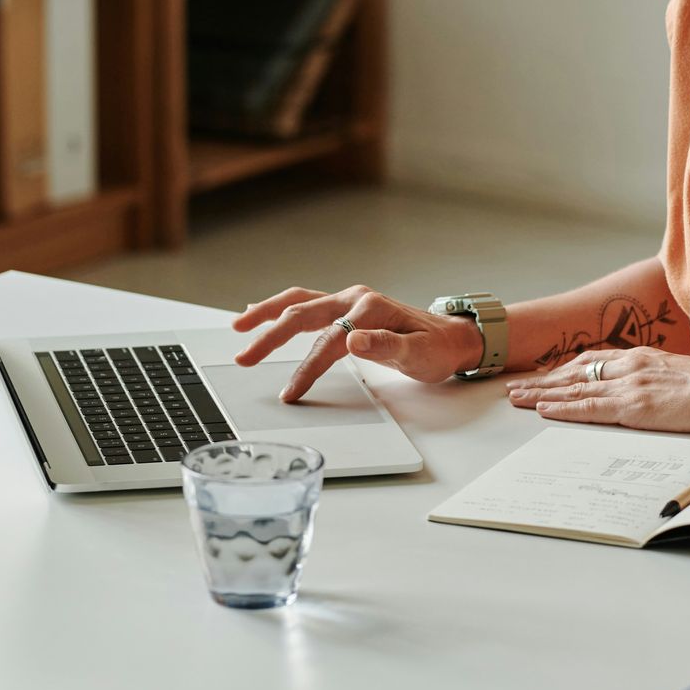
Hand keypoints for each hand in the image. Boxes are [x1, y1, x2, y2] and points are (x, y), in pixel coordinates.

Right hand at [232, 285, 485, 401]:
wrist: (451, 337)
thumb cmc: (436, 348)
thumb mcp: (419, 353)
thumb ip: (386, 346)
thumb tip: (354, 341)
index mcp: (370, 307)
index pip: (329, 340)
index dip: (307, 368)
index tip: (290, 392)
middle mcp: (355, 298)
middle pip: (303, 313)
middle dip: (270, 335)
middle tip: (244, 357)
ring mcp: (349, 300)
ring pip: (299, 301)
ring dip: (267, 313)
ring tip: (239, 326)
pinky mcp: (346, 307)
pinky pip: (307, 303)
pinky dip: (282, 308)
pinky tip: (262, 312)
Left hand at [504, 347, 689, 434]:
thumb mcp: (680, 373)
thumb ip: (657, 378)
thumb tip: (648, 392)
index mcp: (642, 357)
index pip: (592, 360)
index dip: (563, 369)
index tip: (544, 376)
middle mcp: (631, 365)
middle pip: (575, 372)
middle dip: (543, 380)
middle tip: (516, 387)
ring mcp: (631, 385)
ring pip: (575, 389)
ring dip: (542, 394)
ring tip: (517, 400)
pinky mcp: (635, 406)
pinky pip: (590, 408)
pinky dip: (563, 409)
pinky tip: (544, 410)